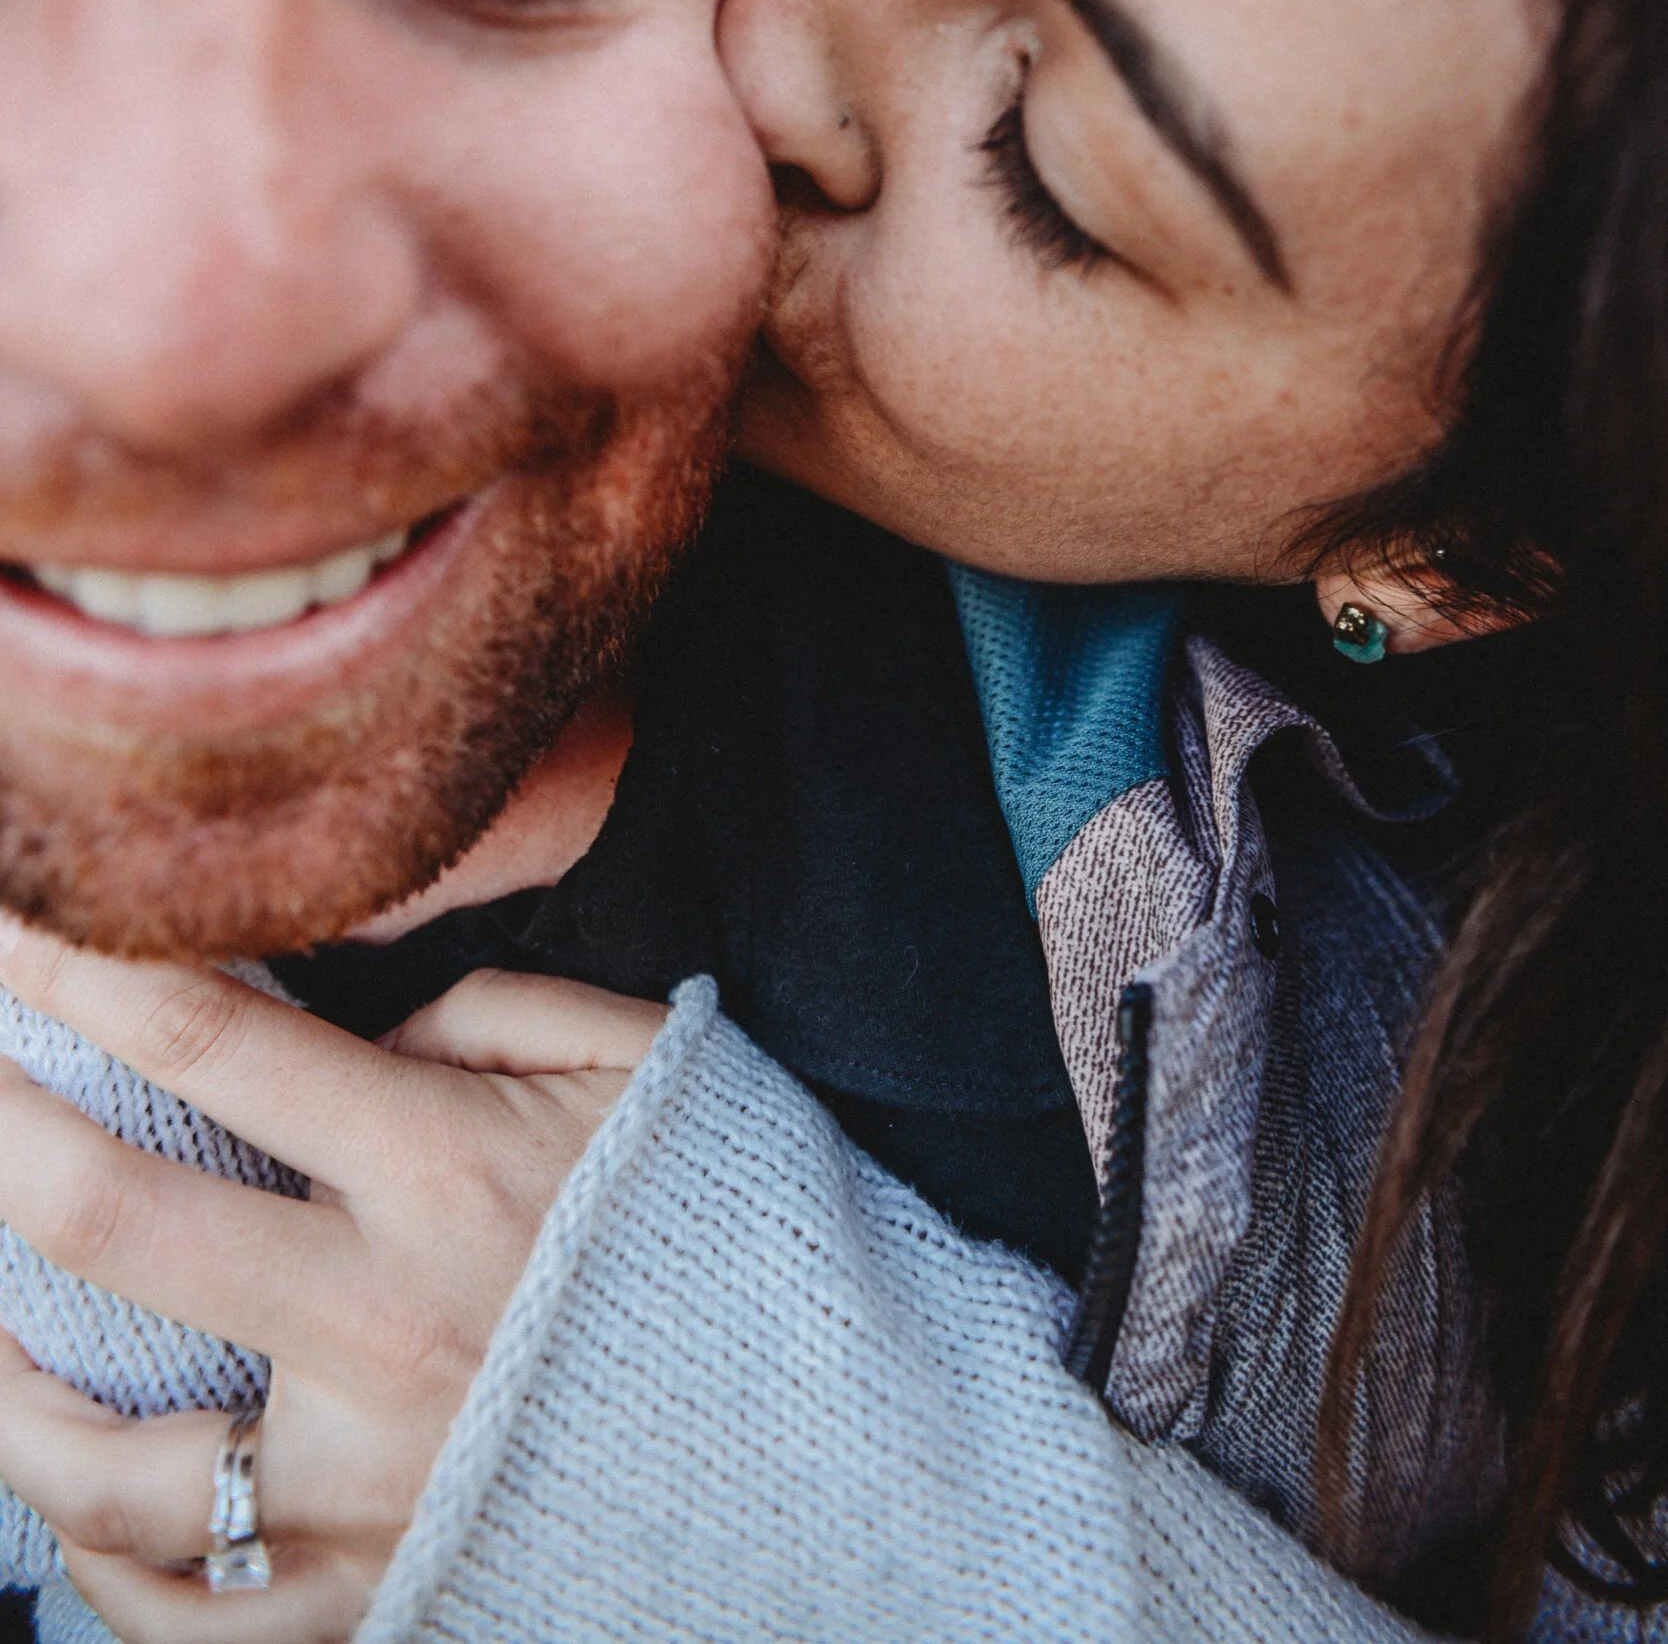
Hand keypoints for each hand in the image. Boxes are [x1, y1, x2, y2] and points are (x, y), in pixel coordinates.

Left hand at [0, 922, 664, 1640]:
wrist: (848, 1445)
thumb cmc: (730, 1224)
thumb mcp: (635, 1065)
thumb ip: (480, 1014)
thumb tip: (349, 1034)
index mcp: (444, 1170)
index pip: (212, 1036)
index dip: (79, 966)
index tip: (9, 922)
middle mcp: (381, 1329)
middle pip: (112, 1216)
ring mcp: (367, 1492)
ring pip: (100, 1468)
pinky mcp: (378, 1607)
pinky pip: (185, 1618)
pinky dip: (98, 1566)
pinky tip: (73, 1499)